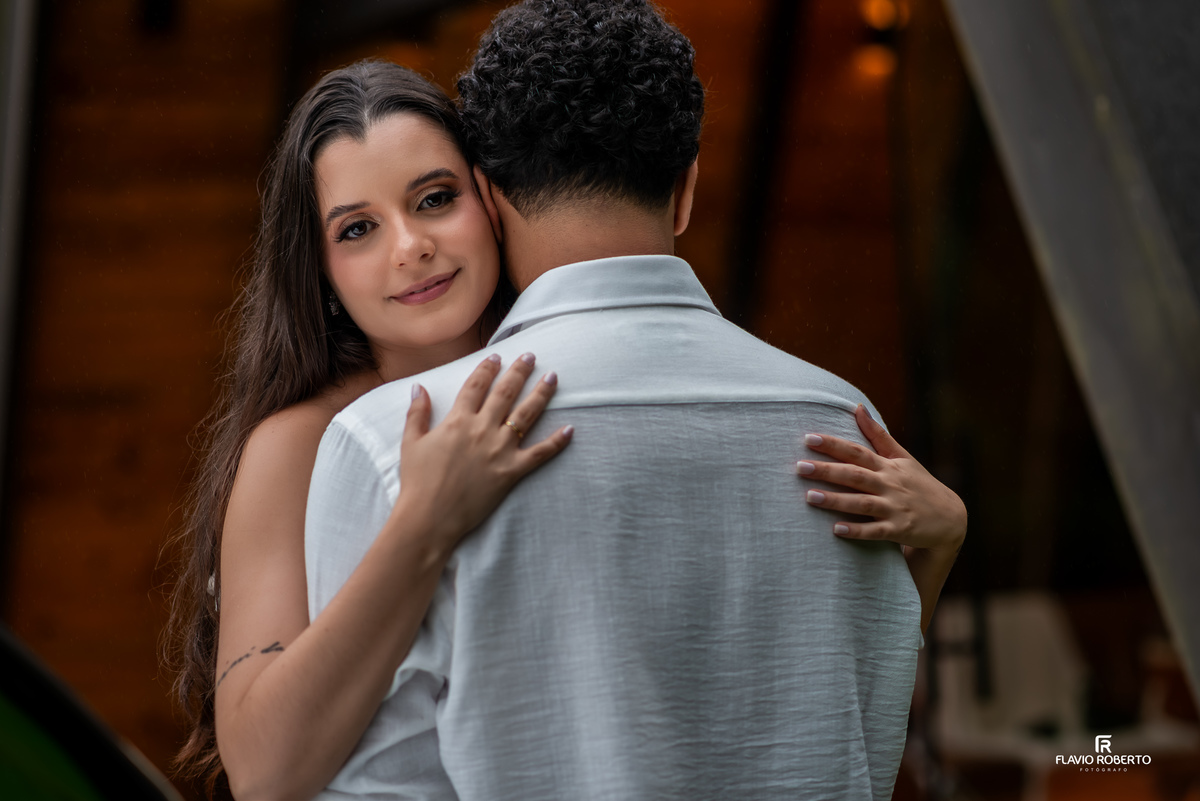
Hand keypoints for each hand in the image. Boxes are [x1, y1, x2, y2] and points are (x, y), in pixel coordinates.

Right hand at [396, 352, 572, 552]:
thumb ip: (417, 413)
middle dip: (520, 372)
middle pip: (506, 393)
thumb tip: (419, 387)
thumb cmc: (417, 482)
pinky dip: (556, 442)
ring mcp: (500, 450)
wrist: (430, 517)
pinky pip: (539, 453)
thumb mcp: (411, 443)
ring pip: (526, 415)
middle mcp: (482, 429)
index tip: (497, 356)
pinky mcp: (512, 471)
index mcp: (457, 421)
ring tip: (553, 378)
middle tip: (531, 357)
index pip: (476, 386)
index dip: (487, 368)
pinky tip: (570, 430)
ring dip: (541, 394)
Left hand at [797, 405, 965, 554]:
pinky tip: (836, 529)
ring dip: (836, 500)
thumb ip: (877, 434)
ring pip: (862, 503)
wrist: (950, 518)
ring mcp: (895, 508)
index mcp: (887, 466)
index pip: (857, 452)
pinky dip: (857, 530)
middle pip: (855, 475)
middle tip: (799, 467)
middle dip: (828, 470)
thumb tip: (857, 407)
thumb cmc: (919, 484)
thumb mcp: (902, 457)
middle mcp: (890, 484)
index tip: (808, 438)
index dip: (833, 444)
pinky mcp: (899, 530)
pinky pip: (875, 531)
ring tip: (810, 497)